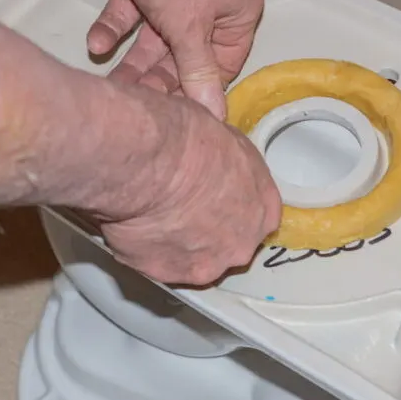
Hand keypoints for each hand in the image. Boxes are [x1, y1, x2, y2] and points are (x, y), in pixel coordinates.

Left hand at [83, 0, 263, 120]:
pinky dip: (116, 27)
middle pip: (187, 53)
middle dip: (159, 76)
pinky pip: (134, 13)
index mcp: (239, 10)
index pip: (223, 65)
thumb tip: (213, 112)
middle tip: (141, 102)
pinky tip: (98, 43)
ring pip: (157, 36)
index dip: (197, 90)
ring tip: (115, 82)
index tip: (176, 114)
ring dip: (134, 59)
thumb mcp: (189, 28)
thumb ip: (198, 73)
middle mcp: (214, 0)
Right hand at [98, 96, 281, 284]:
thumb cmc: (187, 139)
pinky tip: (136, 229)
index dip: (234, 202)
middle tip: (183, 205)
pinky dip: (149, 251)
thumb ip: (225, 149)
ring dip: (181, 243)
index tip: (216, 192)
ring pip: (197, 258)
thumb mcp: (222, 125)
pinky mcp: (169, 274)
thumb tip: (212, 128)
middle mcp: (243, 242)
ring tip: (156, 218)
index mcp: (264, 206)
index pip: (259, 213)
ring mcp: (208, 262)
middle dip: (210, 227)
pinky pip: (161, 265)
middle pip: (231, 241)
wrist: (149, 164)